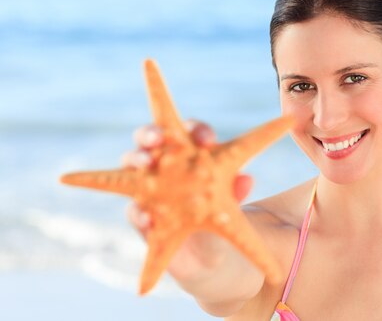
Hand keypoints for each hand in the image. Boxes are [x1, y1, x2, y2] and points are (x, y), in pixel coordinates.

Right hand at [124, 119, 255, 281]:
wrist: (210, 251)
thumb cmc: (220, 212)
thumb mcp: (232, 201)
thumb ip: (237, 189)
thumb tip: (247, 180)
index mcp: (191, 152)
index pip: (191, 132)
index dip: (197, 131)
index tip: (207, 140)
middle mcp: (164, 161)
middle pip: (152, 137)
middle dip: (152, 133)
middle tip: (158, 138)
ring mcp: (147, 185)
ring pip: (132, 163)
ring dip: (137, 159)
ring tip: (147, 164)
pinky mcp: (139, 214)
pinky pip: (133, 208)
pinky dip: (139, 211)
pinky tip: (147, 216)